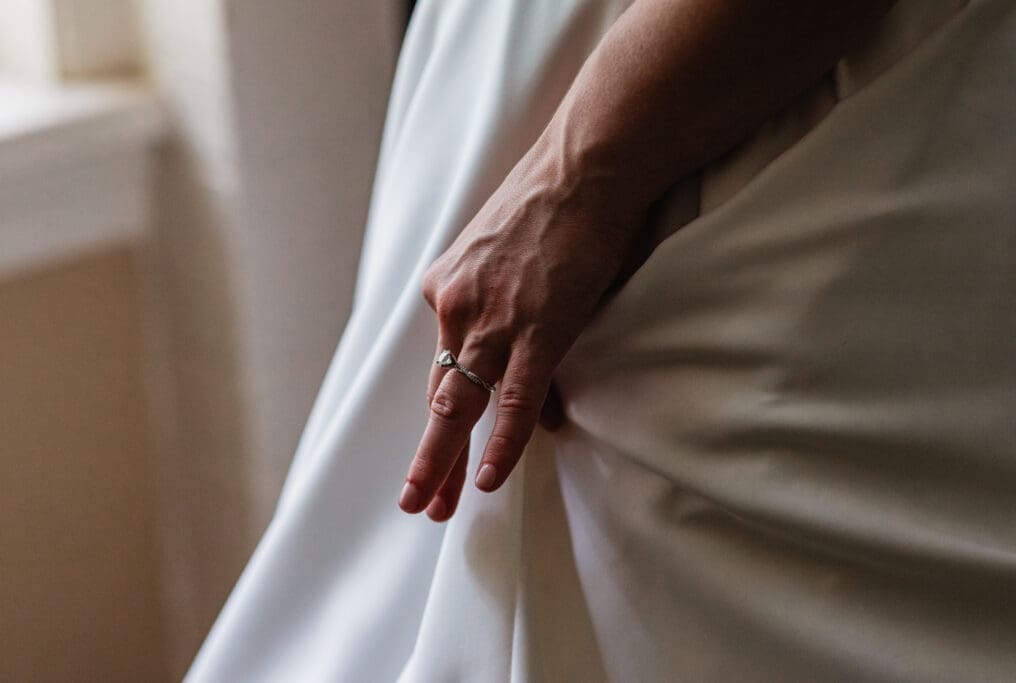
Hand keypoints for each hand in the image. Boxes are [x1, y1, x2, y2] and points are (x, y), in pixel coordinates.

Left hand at [397, 154, 640, 520]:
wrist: (586, 165)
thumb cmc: (556, 204)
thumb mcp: (514, 258)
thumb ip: (515, 319)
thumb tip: (541, 393)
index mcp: (448, 286)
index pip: (447, 364)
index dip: (449, 412)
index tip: (447, 447)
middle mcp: (458, 306)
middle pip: (440, 395)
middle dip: (427, 455)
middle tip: (416, 502)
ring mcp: (495, 319)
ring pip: (462, 405)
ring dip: (444, 462)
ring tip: (434, 508)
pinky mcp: (538, 327)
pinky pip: (515, 400)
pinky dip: (502, 444)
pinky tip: (487, 480)